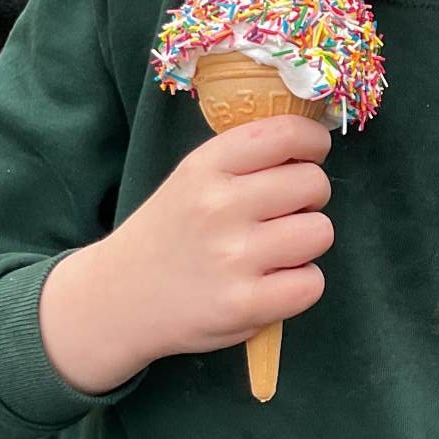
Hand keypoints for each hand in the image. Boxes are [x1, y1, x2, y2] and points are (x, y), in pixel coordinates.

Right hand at [39, 114, 333, 392]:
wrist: (118, 298)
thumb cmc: (169, 233)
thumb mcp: (191, 177)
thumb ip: (245, 159)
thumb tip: (313, 143)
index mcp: (206, 165)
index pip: (287, 133)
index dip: (313, 143)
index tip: (310, 156)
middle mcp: (219, 205)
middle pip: (313, 183)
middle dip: (309, 198)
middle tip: (284, 214)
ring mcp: (233, 257)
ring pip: (320, 232)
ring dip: (307, 242)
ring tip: (276, 251)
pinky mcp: (244, 305)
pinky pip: (312, 283)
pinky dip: (300, 285)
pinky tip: (273, 283)